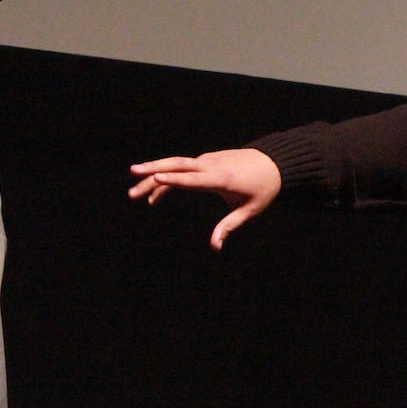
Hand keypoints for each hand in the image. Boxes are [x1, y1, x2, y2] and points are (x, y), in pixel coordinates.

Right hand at [128, 148, 282, 249]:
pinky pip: (183, 169)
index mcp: (221, 178)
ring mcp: (208, 160)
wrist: (274, 163)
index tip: (156, 178)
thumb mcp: (250, 210)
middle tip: (132, 176)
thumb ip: (229, 226)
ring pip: (176, 165)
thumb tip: (215, 247)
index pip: (193, 178)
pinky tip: (155, 196)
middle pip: (177, 165)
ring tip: (134, 190)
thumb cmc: (263, 189)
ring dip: (155, 174)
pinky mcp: (206, 160)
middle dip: (153, 171)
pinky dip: (168, 179)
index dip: (175, 179)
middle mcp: (211, 166)